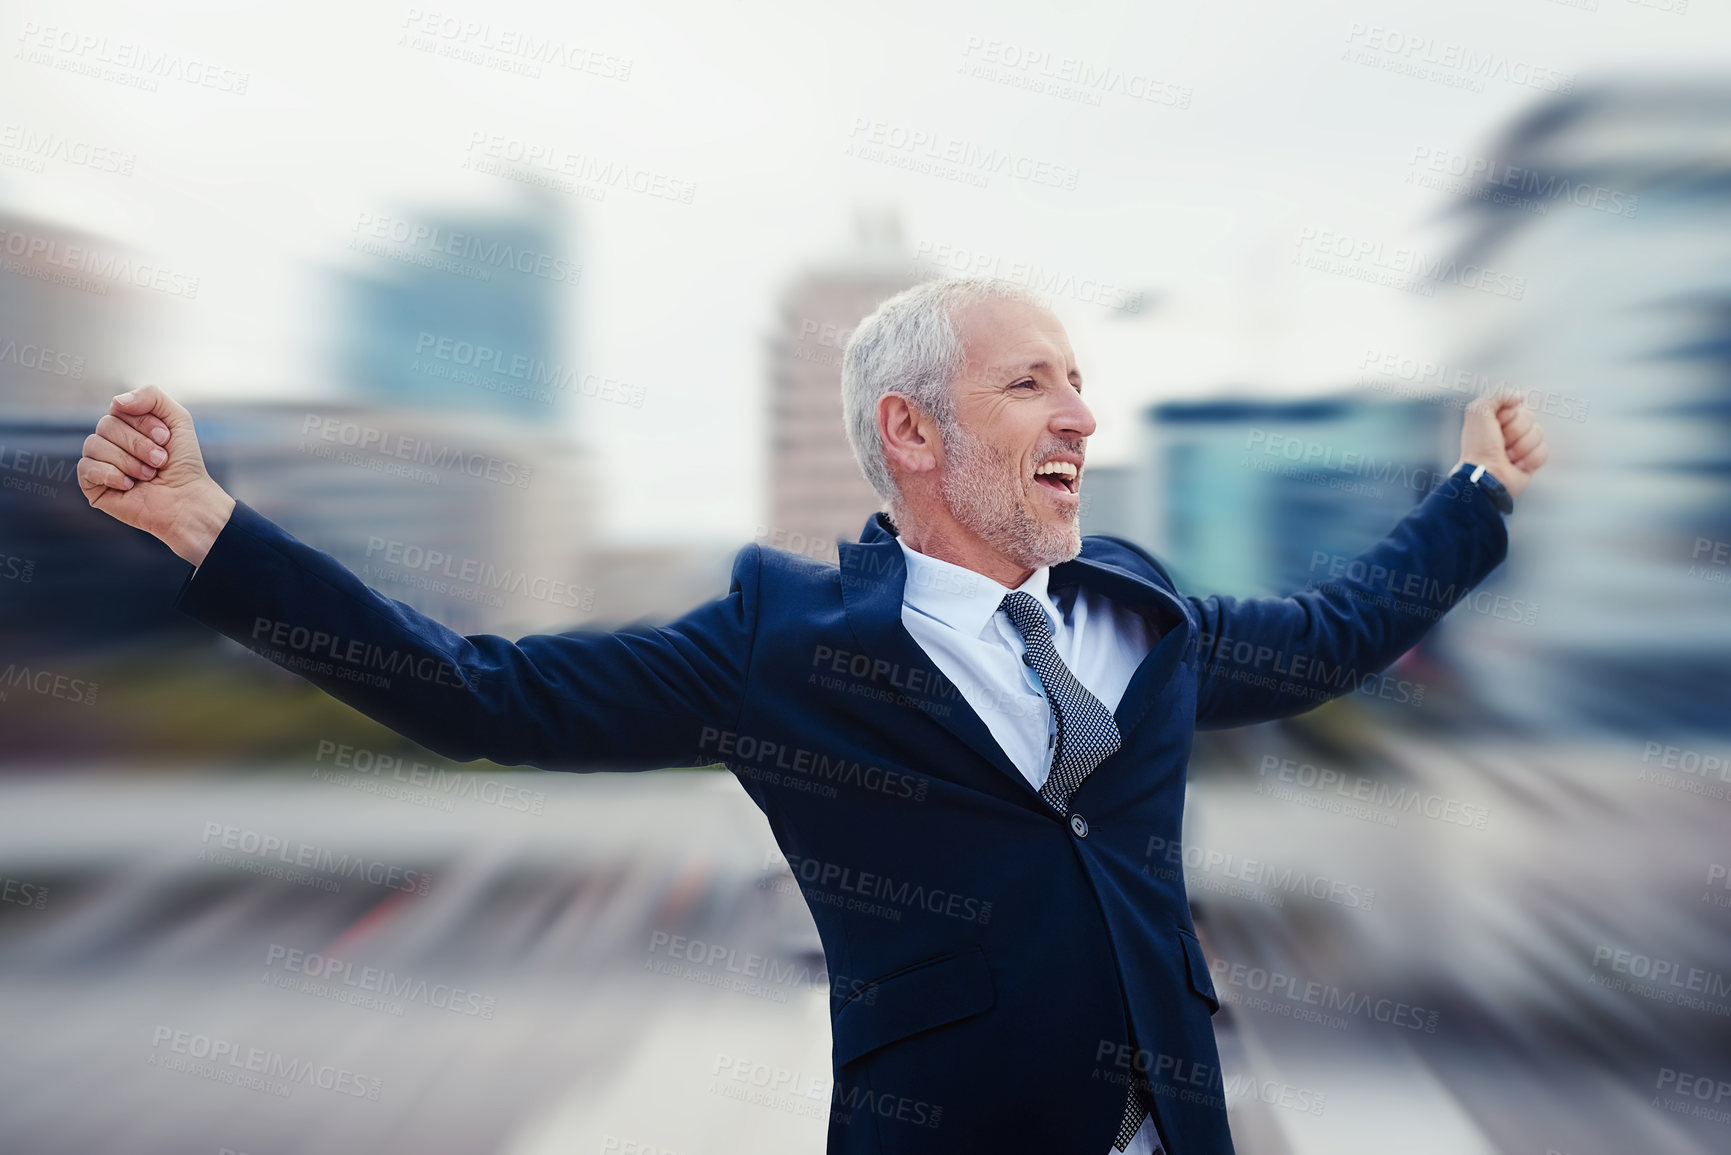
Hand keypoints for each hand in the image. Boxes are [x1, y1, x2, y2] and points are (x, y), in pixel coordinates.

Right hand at [78, 384, 234, 565]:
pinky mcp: (92, 485)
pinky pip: (86, 468)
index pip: (119, 408)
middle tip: (160, 461)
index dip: (144, 423)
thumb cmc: (183, 462)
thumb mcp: (178, 419)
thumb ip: (151, 395)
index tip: (166, 439)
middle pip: (106, 425)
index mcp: (127, 424)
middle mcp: (110, 441)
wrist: (186, 500)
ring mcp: (99, 462)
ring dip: (129, 461)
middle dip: (139, 444)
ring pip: (94, 445)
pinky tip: (129, 485)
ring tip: (149, 475)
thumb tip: (116, 401)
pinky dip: (111, 475)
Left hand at [1452, 392, 1547, 502]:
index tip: (1496, 426)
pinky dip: (1530, 459)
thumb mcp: (1478, 411)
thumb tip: (1519, 397)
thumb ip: (1497, 396)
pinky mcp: (1531, 461)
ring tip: (1507, 456)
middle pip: (1530, 419)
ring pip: (1538, 434)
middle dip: (1515, 431)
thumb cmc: (1479, 447)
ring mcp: (1521, 446)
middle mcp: (1509, 431)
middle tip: (1501, 443)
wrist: (1486, 476)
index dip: (1508, 416)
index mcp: (1496, 419)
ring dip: (1521, 446)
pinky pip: (1544, 451)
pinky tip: (1517, 465)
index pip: (1517, 407)